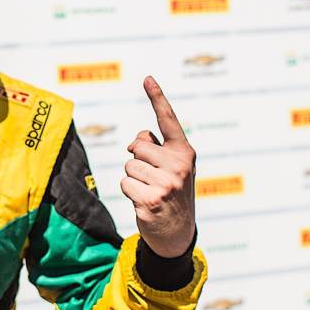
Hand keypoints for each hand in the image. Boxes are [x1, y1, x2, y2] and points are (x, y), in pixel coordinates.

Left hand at [120, 76, 195, 257]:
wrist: (177, 231)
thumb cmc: (169, 191)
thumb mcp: (170, 167)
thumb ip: (154, 148)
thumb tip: (133, 143)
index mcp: (185, 151)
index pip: (168, 120)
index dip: (157, 97)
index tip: (147, 78)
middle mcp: (179, 164)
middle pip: (136, 146)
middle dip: (137, 161)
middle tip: (152, 179)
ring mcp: (167, 182)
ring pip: (128, 165)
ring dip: (133, 178)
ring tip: (149, 190)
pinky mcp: (151, 198)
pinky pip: (124, 183)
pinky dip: (129, 192)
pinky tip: (144, 203)